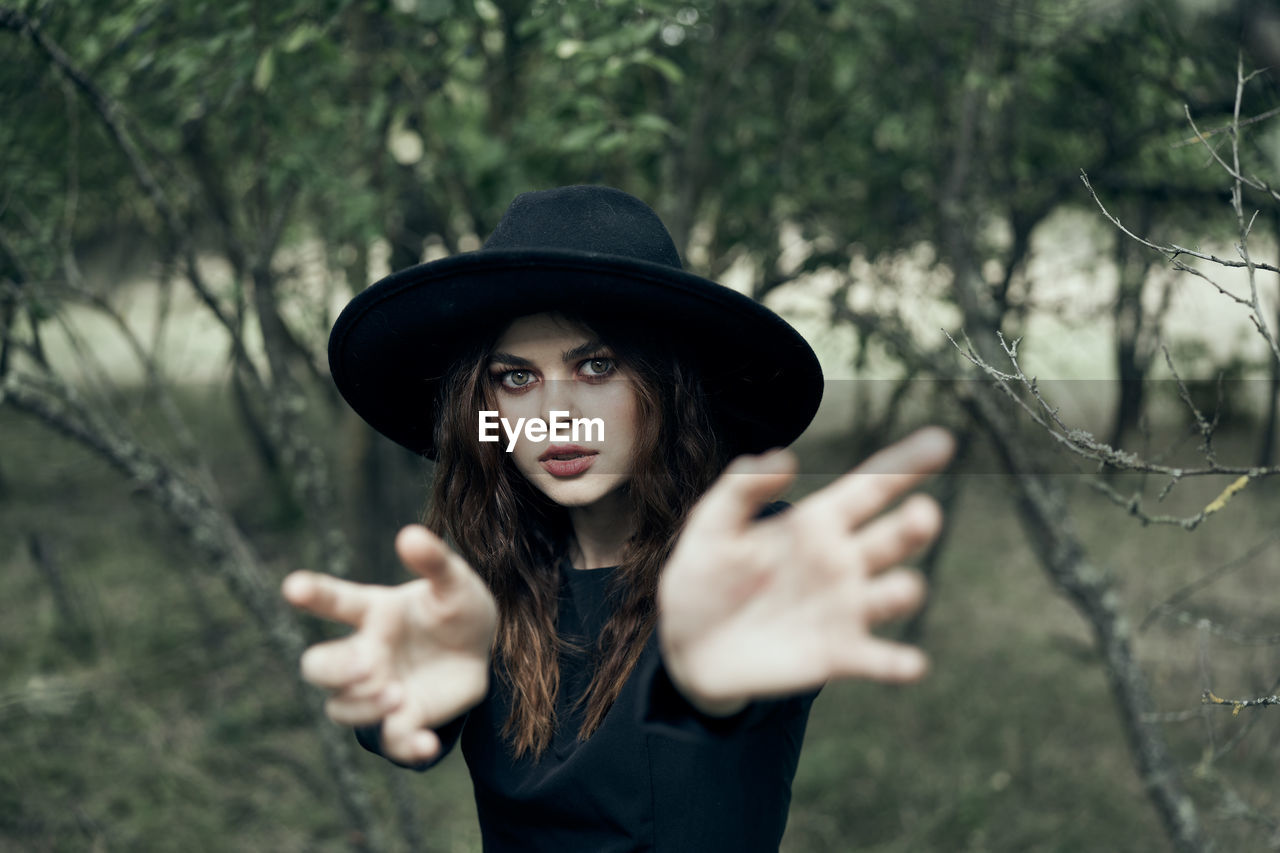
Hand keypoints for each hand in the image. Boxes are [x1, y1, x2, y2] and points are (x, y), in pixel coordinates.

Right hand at [281, 524, 497, 763]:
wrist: (480, 652)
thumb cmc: (456, 609)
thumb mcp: (456, 582)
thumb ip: (435, 560)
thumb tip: (410, 534)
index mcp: (374, 613)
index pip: (334, 601)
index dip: (312, 593)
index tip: (293, 586)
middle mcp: (366, 653)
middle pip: (317, 666)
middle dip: (333, 669)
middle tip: (369, 665)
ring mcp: (379, 690)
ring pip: (341, 708)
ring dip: (362, 706)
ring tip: (397, 694)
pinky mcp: (404, 721)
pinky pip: (390, 743)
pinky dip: (405, 747)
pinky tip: (425, 742)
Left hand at [658, 427, 953, 715]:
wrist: (688, 644)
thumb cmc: (704, 575)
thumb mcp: (712, 526)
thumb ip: (740, 490)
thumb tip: (782, 456)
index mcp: (817, 523)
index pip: (870, 487)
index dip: (905, 463)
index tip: (941, 442)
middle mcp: (842, 562)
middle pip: (893, 537)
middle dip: (914, 525)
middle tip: (922, 514)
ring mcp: (845, 609)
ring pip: (893, 594)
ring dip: (903, 591)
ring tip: (898, 588)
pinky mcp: (838, 655)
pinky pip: (878, 659)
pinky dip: (897, 663)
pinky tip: (909, 664)